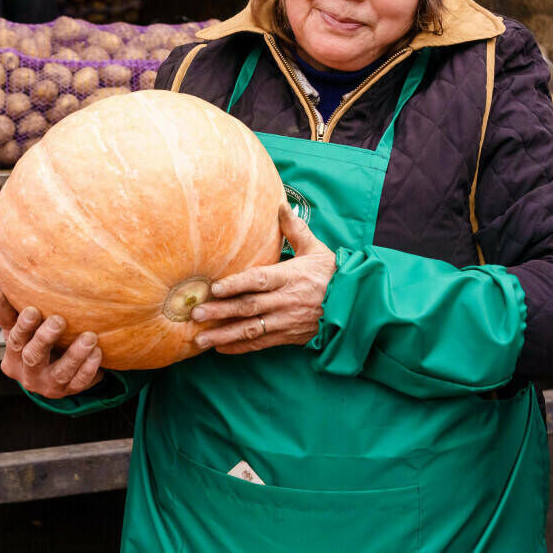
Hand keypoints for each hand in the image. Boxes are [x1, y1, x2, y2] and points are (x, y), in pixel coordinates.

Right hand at [0, 289, 104, 397]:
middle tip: (58, 320)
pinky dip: (89, 368)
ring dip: (75, 355)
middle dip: (45, 339)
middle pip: (33, 358)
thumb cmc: (32, 341)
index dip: (23, 327)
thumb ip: (8, 312)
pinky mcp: (69, 391)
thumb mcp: (17, 329)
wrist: (53, 370)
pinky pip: (80, 382)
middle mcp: (28, 376)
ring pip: (60, 373)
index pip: (14, 342)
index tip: (33, 310)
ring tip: (89, 337)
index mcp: (11, 359)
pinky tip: (97, 352)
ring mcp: (49, 386)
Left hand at [190, 203, 336, 353]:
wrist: (356, 306)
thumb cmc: (333, 274)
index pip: (260, 280)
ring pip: (251, 330)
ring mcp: (286, 321)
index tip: (215, 288)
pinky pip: (260, 344)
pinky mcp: (288, 337)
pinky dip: (239, 348)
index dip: (237, 284)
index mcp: (291, 277)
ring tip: (200, 339)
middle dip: (221, 312)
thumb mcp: (316, 249)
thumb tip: (281, 204)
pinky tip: (220, 349)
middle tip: (196, 313)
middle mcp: (286, 301)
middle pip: (249, 307)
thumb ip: (294, 229)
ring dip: (224, 335)